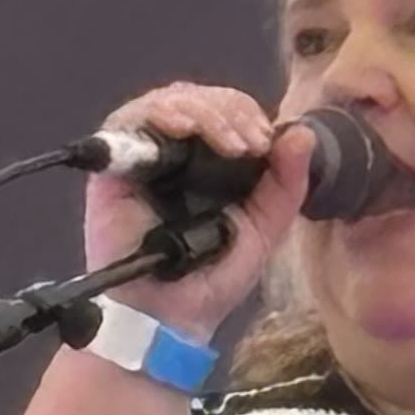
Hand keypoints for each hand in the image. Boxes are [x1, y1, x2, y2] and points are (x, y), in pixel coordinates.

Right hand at [83, 81, 312, 338]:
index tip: (265, 141)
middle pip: (198, 98)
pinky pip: (131, 119)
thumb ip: (285, 185)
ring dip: (204, 112)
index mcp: (209, 161)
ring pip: (169, 101)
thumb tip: (301, 132)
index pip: (225, 111)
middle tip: (250, 141)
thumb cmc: (212, 278)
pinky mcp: (114, 165)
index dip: (246, 114)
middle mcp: (175, 153)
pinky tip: (186, 129)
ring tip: (229, 143)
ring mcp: (143, 156)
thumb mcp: (263, 229)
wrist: (170, 316)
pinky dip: (161, 114)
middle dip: (231, 110)